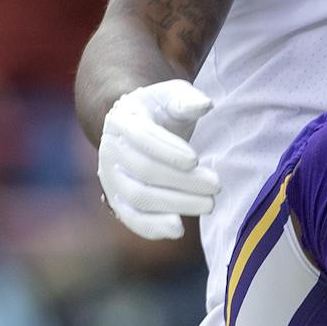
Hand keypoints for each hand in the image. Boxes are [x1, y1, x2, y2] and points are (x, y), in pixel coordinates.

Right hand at [98, 80, 218, 239]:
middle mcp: (110, 150)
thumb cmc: (161, 110)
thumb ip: (186, 100)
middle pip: (144, 171)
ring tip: (209, 204)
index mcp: (122, 120)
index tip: (196, 158)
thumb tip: (204, 104)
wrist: (139, 127)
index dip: (168, 150)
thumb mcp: (173, 96)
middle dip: (183, 181)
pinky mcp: (117, 200)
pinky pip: (131, 218)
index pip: (142, 137)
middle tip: (216, 185)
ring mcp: (111, 178)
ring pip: (139, 197)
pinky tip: (179, 230)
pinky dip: (152, 227)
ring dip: (176, 204)